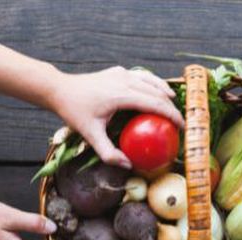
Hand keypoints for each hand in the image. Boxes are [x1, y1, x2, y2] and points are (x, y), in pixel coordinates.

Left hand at [49, 66, 183, 167]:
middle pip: (157, 93)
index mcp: (121, 95)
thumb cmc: (74, 112)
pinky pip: (143, 77)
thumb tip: (128, 165)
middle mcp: (124, 80)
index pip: (155, 103)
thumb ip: (109, 153)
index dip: (171, 115)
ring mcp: (122, 73)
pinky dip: (155, 84)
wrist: (60, 90)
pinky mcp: (119, 72)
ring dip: (165, 94)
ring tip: (174, 107)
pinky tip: (160, 92)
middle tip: (179, 123)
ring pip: (153, 81)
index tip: (181, 127)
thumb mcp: (90, 135)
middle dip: (172, 107)